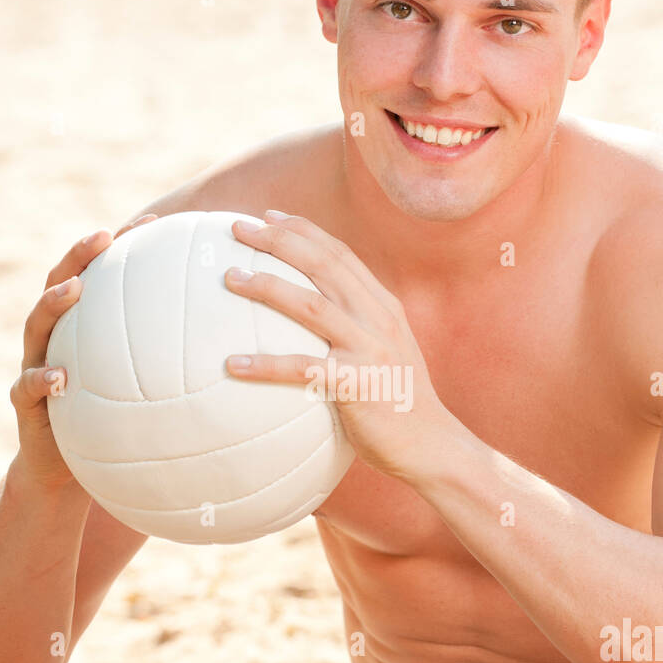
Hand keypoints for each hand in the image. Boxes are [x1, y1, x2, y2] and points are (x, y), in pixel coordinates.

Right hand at [9, 214, 157, 492]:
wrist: (65, 470)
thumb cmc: (115, 425)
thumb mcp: (148, 390)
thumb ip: (176, 363)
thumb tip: (240, 345)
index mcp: (84, 327)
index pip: (101, 274)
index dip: (123, 245)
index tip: (154, 219)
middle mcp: (55, 337)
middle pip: (61, 282)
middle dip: (80, 254)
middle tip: (104, 236)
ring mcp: (34, 364)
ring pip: (36, 325)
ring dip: (53, 303)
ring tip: (74, 290)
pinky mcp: (25, 403)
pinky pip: (27, 387)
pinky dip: (41, 379)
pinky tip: (60, 378)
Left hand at [223, 211, 447, 479]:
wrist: (432, 445)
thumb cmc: (398, 402)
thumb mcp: (384, 352)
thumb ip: (356, 329)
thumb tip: (309, 320)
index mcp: (383, 306)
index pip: (340, 254)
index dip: (303, 230)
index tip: (268, 217)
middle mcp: (378, 318)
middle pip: (323, 265)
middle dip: (278, 240)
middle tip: (237, 229)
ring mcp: (369, 349)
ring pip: (310, 305)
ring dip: (266, 286)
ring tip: (230, 278)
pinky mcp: (357, 385)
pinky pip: (302, 369)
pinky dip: (264, 365)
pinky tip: (232, 365)